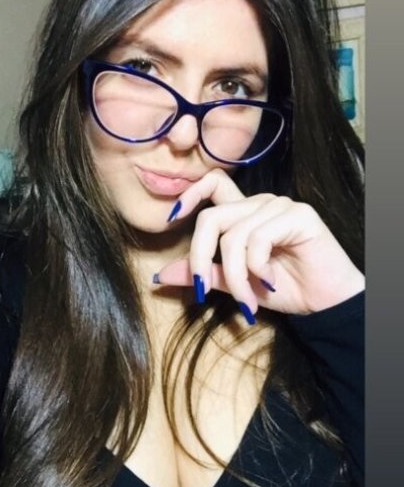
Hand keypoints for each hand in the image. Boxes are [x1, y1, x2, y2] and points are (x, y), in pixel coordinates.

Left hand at [155, 169, 363, 320]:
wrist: (326, 303)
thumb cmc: (284, 288)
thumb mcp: (235, 283)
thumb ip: (203, 274)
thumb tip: (160, 274)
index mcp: (244, 213)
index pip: (213, 184)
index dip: (190, 193)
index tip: (171, 217)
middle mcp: (259, 203)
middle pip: (211, 218)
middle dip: (199, 258)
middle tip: (202, 292)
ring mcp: (279, 206)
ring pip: (233, 236)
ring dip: (235, 277)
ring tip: (247, 300)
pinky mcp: (297, 215)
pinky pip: (257, 240)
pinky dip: (257, 269)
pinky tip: (271, 282)